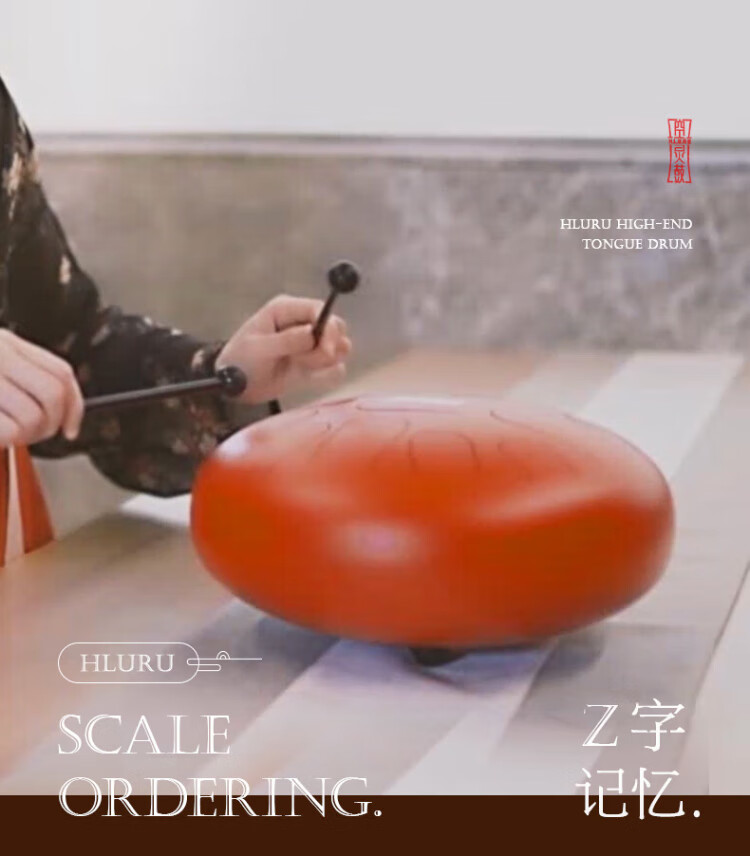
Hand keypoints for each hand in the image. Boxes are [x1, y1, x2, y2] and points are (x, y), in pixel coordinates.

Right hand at [0, 329, 83, 446]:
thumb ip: (24, 376)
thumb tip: (64, 410)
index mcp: (8, 344)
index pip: (61, 372)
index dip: (75, 405)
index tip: (72, 426)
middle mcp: (0, 355)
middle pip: (54, 393)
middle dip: (52, 423)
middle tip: (37, 433)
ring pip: (33, 416)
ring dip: (28, 435)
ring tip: (12, 434)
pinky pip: (10, 430)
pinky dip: (9, 440)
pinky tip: (1, 436)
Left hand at [215, 295, 352, 403]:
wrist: (237, 387)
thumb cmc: (240, 361)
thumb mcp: (258, 349)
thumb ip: (286, 341)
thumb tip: (311, 334)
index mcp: (285, 309)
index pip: (319, 309)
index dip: (328, 327)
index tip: (326, 349)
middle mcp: (302, 322)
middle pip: (336, 326)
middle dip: (327, 347)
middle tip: (308, 362)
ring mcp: (311, 342)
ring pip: (340, 347)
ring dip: (325, 362)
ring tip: (300, 366)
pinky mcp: (315, 362)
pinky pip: (336, 367)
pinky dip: (326, 375)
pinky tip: (305, 376)